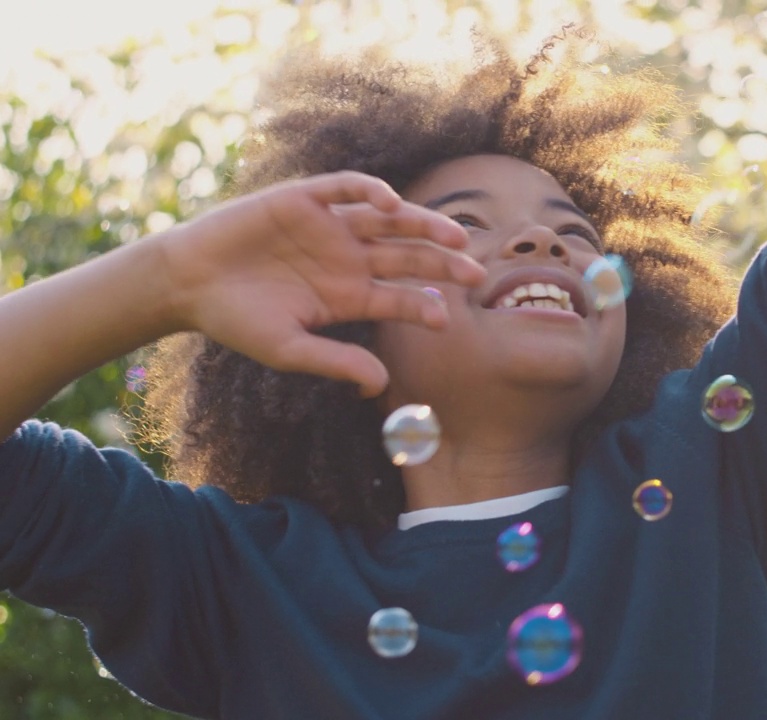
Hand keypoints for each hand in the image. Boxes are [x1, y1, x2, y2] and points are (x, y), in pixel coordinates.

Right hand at [159, 170, 485, 397]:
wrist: (186, 283)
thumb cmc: (237, 320)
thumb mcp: (291, 349)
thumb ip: (337, 361)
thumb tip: (381, 385)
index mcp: (349, 294)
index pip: (401, 297)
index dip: (425, 306)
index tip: (445, 319)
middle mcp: (348, 257)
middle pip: (407, 256)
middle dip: (443, 264)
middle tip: (477, 273)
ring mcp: (330, 226)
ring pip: (389, 220)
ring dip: (424, 224)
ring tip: (455, 235)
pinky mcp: (305, 198)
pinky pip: (346, 187)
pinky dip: (370, 190)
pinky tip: (391, 203)